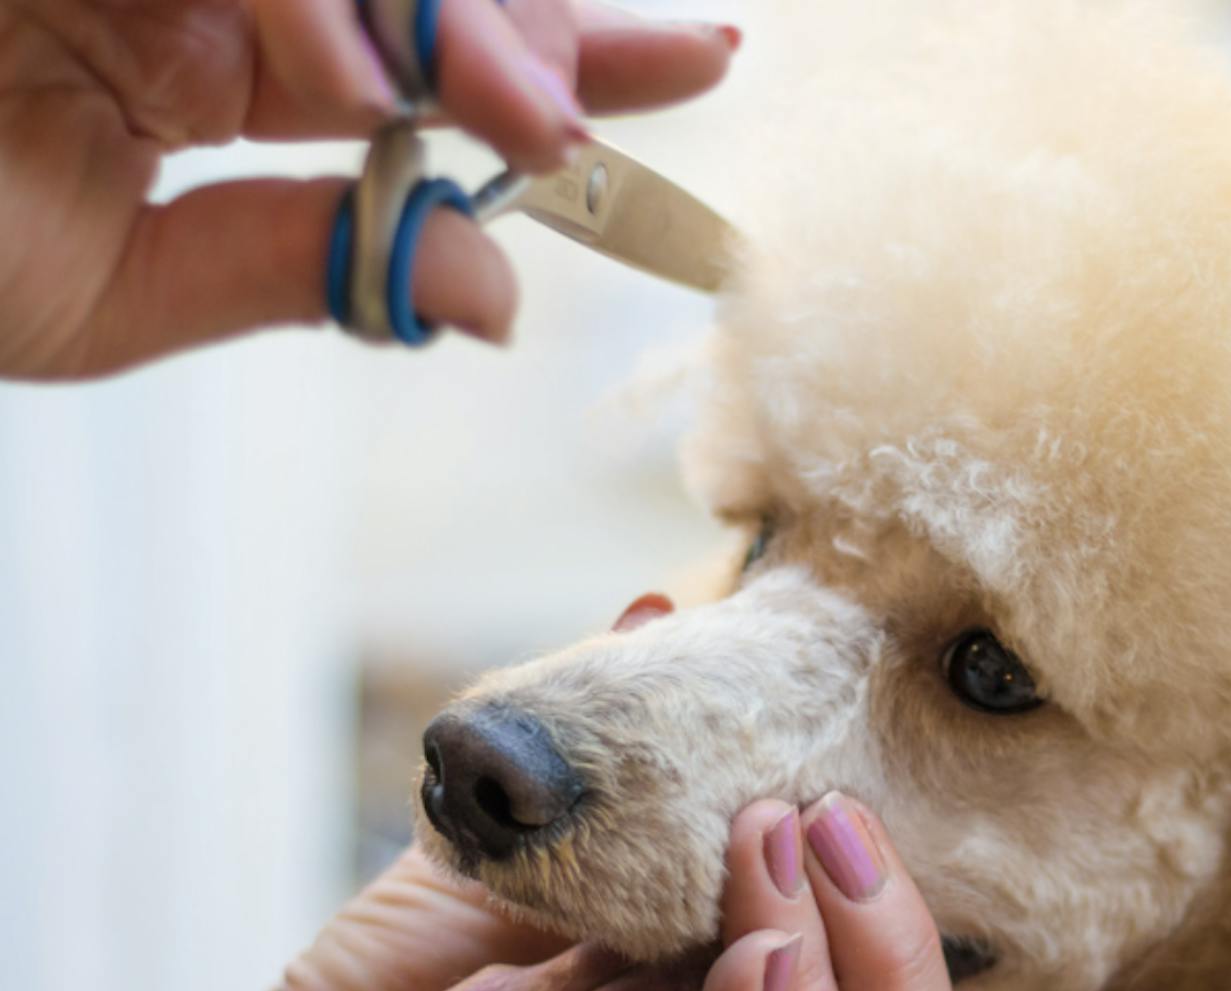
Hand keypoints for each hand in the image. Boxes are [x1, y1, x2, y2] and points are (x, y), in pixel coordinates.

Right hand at [0, 0, 737, 376]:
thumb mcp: (101, 292)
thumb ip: (290, 269)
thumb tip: (490, 287)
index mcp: (203, 53)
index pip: (423, 44)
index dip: (571, 48)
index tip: (699, 64)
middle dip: (520, 29)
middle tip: (573, 124)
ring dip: (435, 11)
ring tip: (499, 114)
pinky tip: (340, 76)